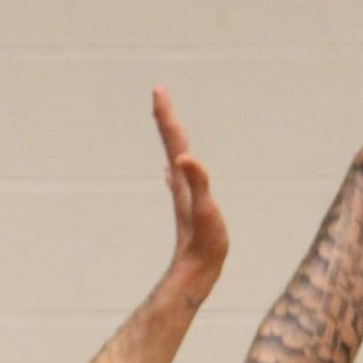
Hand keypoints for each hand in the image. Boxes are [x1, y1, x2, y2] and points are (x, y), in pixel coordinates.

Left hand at [153, 85, 228, 302]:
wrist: (195, 273)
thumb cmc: (204, 244)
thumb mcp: (204, 211)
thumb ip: (197, 183)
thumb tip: (184, 158)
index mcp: (184, 180)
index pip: (174, 140)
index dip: (166, 115)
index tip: (158, 90)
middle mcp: (181, 184)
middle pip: (172, 144)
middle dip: (166, 117)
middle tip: (159, 93)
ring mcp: (184, 196)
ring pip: (175, 158)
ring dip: (171, 137)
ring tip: (166, 121)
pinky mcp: (189, 208)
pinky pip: (181, 179)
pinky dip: (177, 167)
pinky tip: (172, 170)